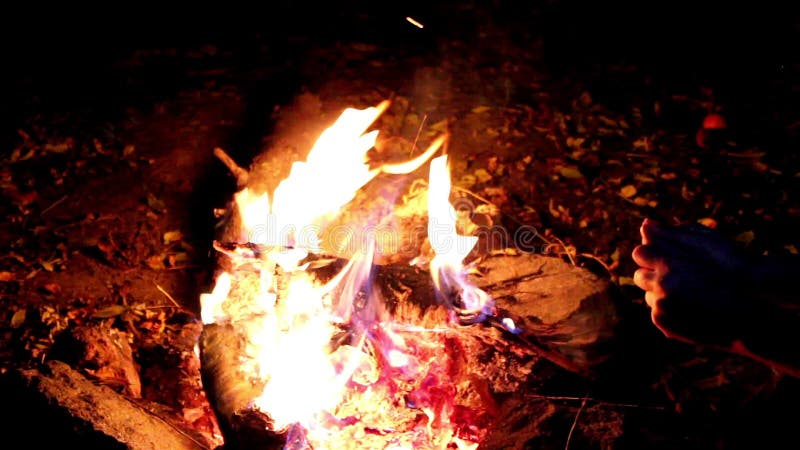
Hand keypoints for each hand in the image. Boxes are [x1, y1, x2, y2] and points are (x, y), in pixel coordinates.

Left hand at [631, 219, 755, 346]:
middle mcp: (661, 285)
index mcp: (667, 262)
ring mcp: (662, 307)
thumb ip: (669, 233)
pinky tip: (693, 309)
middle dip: (654, 274)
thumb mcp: (704, 240)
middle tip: (680, 277)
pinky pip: (659, 315)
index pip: (640, 253)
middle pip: (640, 276)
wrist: (756, 308)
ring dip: (662, 294)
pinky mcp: (666, 326)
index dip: (655, 255)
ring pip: (649, 296)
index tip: (668, 258)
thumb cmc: (733, 268)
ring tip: (691, 295)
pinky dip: (671, 311)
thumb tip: (645, 225)